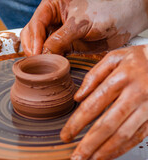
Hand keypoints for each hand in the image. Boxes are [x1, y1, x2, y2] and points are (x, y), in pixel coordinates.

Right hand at [21, 0, 144, 56]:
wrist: (123, 21)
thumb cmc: (104, 14)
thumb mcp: (80, 24)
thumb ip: (59, 39)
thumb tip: (42, 54)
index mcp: (52, 5)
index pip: (36, 23)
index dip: (34, 40)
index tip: (36, 54)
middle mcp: (51, 17)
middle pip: (32, 34)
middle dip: (33, 48)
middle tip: (37, 63)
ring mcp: (56, 31)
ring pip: (39, 45)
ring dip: (39, 55)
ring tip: (43, 66)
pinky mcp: (64, 44)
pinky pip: (51, 53)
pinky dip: (49, 60)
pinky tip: (51, 66)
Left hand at [60, 45, 147, 159]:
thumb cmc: (139, 58)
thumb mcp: (115, 57)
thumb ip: (94, 75)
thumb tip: (79, 96)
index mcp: (120, 77)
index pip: (93, 104)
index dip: (77, 123)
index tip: (66, 135)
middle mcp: (134, 94)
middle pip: (107, 124)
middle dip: (89, 144)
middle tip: (76, 158)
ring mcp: (146, 107)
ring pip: (123, 134)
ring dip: (105, 151)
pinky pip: (137, 136)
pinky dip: (123, 148)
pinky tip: (111, 153)